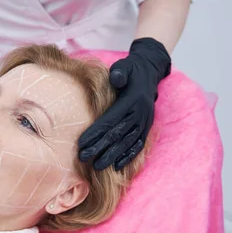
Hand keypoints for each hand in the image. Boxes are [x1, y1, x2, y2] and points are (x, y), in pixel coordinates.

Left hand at [78, 38, 170, 170]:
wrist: (150, 73)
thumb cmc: (131, 70)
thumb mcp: (125, 66)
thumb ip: (120, 73)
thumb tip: (116, 79)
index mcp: (132, 100)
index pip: (111, 120)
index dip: (96, 133)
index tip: (81, 143)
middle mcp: (140, 114)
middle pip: (117, 134)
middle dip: (100, 148)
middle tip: (83, 158)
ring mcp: (145, 122)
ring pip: (127, 143)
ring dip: (112, 156)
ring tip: (97, 166)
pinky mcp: (147, 127)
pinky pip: (138, 145)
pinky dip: (128, 156)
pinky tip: (117, 166)